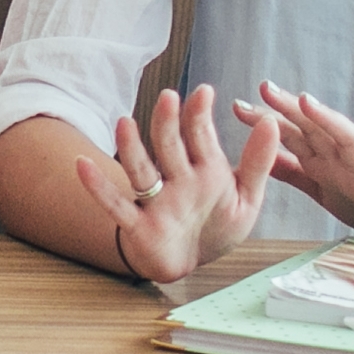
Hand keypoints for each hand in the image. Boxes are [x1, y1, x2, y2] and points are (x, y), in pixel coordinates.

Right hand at [72, 85, 281, 284]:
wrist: (192, 261)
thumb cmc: (215, 226)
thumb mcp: (246, 196)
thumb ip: (258, 162)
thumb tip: (270, 121)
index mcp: (206, 170)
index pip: (200, 137)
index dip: (200, 115)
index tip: (205, 91)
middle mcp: (177, 179)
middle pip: (169, 147)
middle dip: (169, 123)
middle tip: (170, 97)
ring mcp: (155, 200)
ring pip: (141, 169)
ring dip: (132, 148)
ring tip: (125, 123)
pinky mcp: (138, 224)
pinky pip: (115, 205)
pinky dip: (98, 187)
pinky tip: (83, 166)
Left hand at [244, 85, 353, 237]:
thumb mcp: (319, 186)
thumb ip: (292, 170)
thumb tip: (261, 154)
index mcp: (323, 156)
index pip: (291, 132)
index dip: (266, 120)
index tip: (238, 106)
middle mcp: (341, 154)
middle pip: (313, 127)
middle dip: (289, 107)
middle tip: (266, 88)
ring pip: (345, 138)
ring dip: (327, 118)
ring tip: (307, 101)